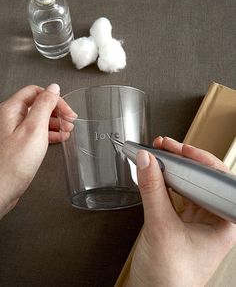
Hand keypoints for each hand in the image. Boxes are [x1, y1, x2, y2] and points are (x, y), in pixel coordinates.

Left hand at [0, 84, 75, 218]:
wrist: (1, 190)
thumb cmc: (13, 165)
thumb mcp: (34, 129)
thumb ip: (44, 105)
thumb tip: (53, 88)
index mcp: (11, 110)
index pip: (36, 92)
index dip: (54, 99)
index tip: (66, 110)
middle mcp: (10, 119)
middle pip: (37, 105)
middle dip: (56, 112)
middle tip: (70, 120)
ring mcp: (14, 132)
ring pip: (38, 120)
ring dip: (55, 123)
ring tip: (68, 130)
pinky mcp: (18, 144)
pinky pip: (36, 133)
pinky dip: (49, 134)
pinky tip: (59, 138)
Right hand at [127, 137, 235, 286]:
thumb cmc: (171, 279)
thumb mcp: (161, 228)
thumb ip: (152, 191)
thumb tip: (146, 161)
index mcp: (224, 222)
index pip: (218, 180)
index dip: (200, 160)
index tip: (181, 148)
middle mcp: (213, 219)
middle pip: (201, 179)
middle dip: (182, 159)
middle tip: (165, 146)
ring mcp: (197, 220)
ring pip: (187, 184)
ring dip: (171, 169)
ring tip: (158, 154)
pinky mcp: (181, 221)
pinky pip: (174, 194)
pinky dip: (163, 182)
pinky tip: (155, 173)